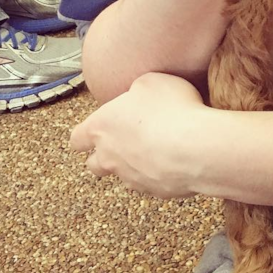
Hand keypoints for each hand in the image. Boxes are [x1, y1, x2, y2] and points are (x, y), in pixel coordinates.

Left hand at [69, 73, 207, 198]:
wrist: (195, 148)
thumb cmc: (170, 110)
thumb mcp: (151, 81)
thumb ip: (136, 89)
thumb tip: (138, 95)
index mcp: (101, 127)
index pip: (77, 138)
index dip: (84, 134)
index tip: (95, 129)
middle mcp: (110, 157)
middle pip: (94, 163)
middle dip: (104, 154)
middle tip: (124, 140)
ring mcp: (132, 178)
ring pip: (124, 174)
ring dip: (135, 163)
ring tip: (158, 147)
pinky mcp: (156, 191)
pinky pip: (153, 182)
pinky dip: (162, 172)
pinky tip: (179, 157)